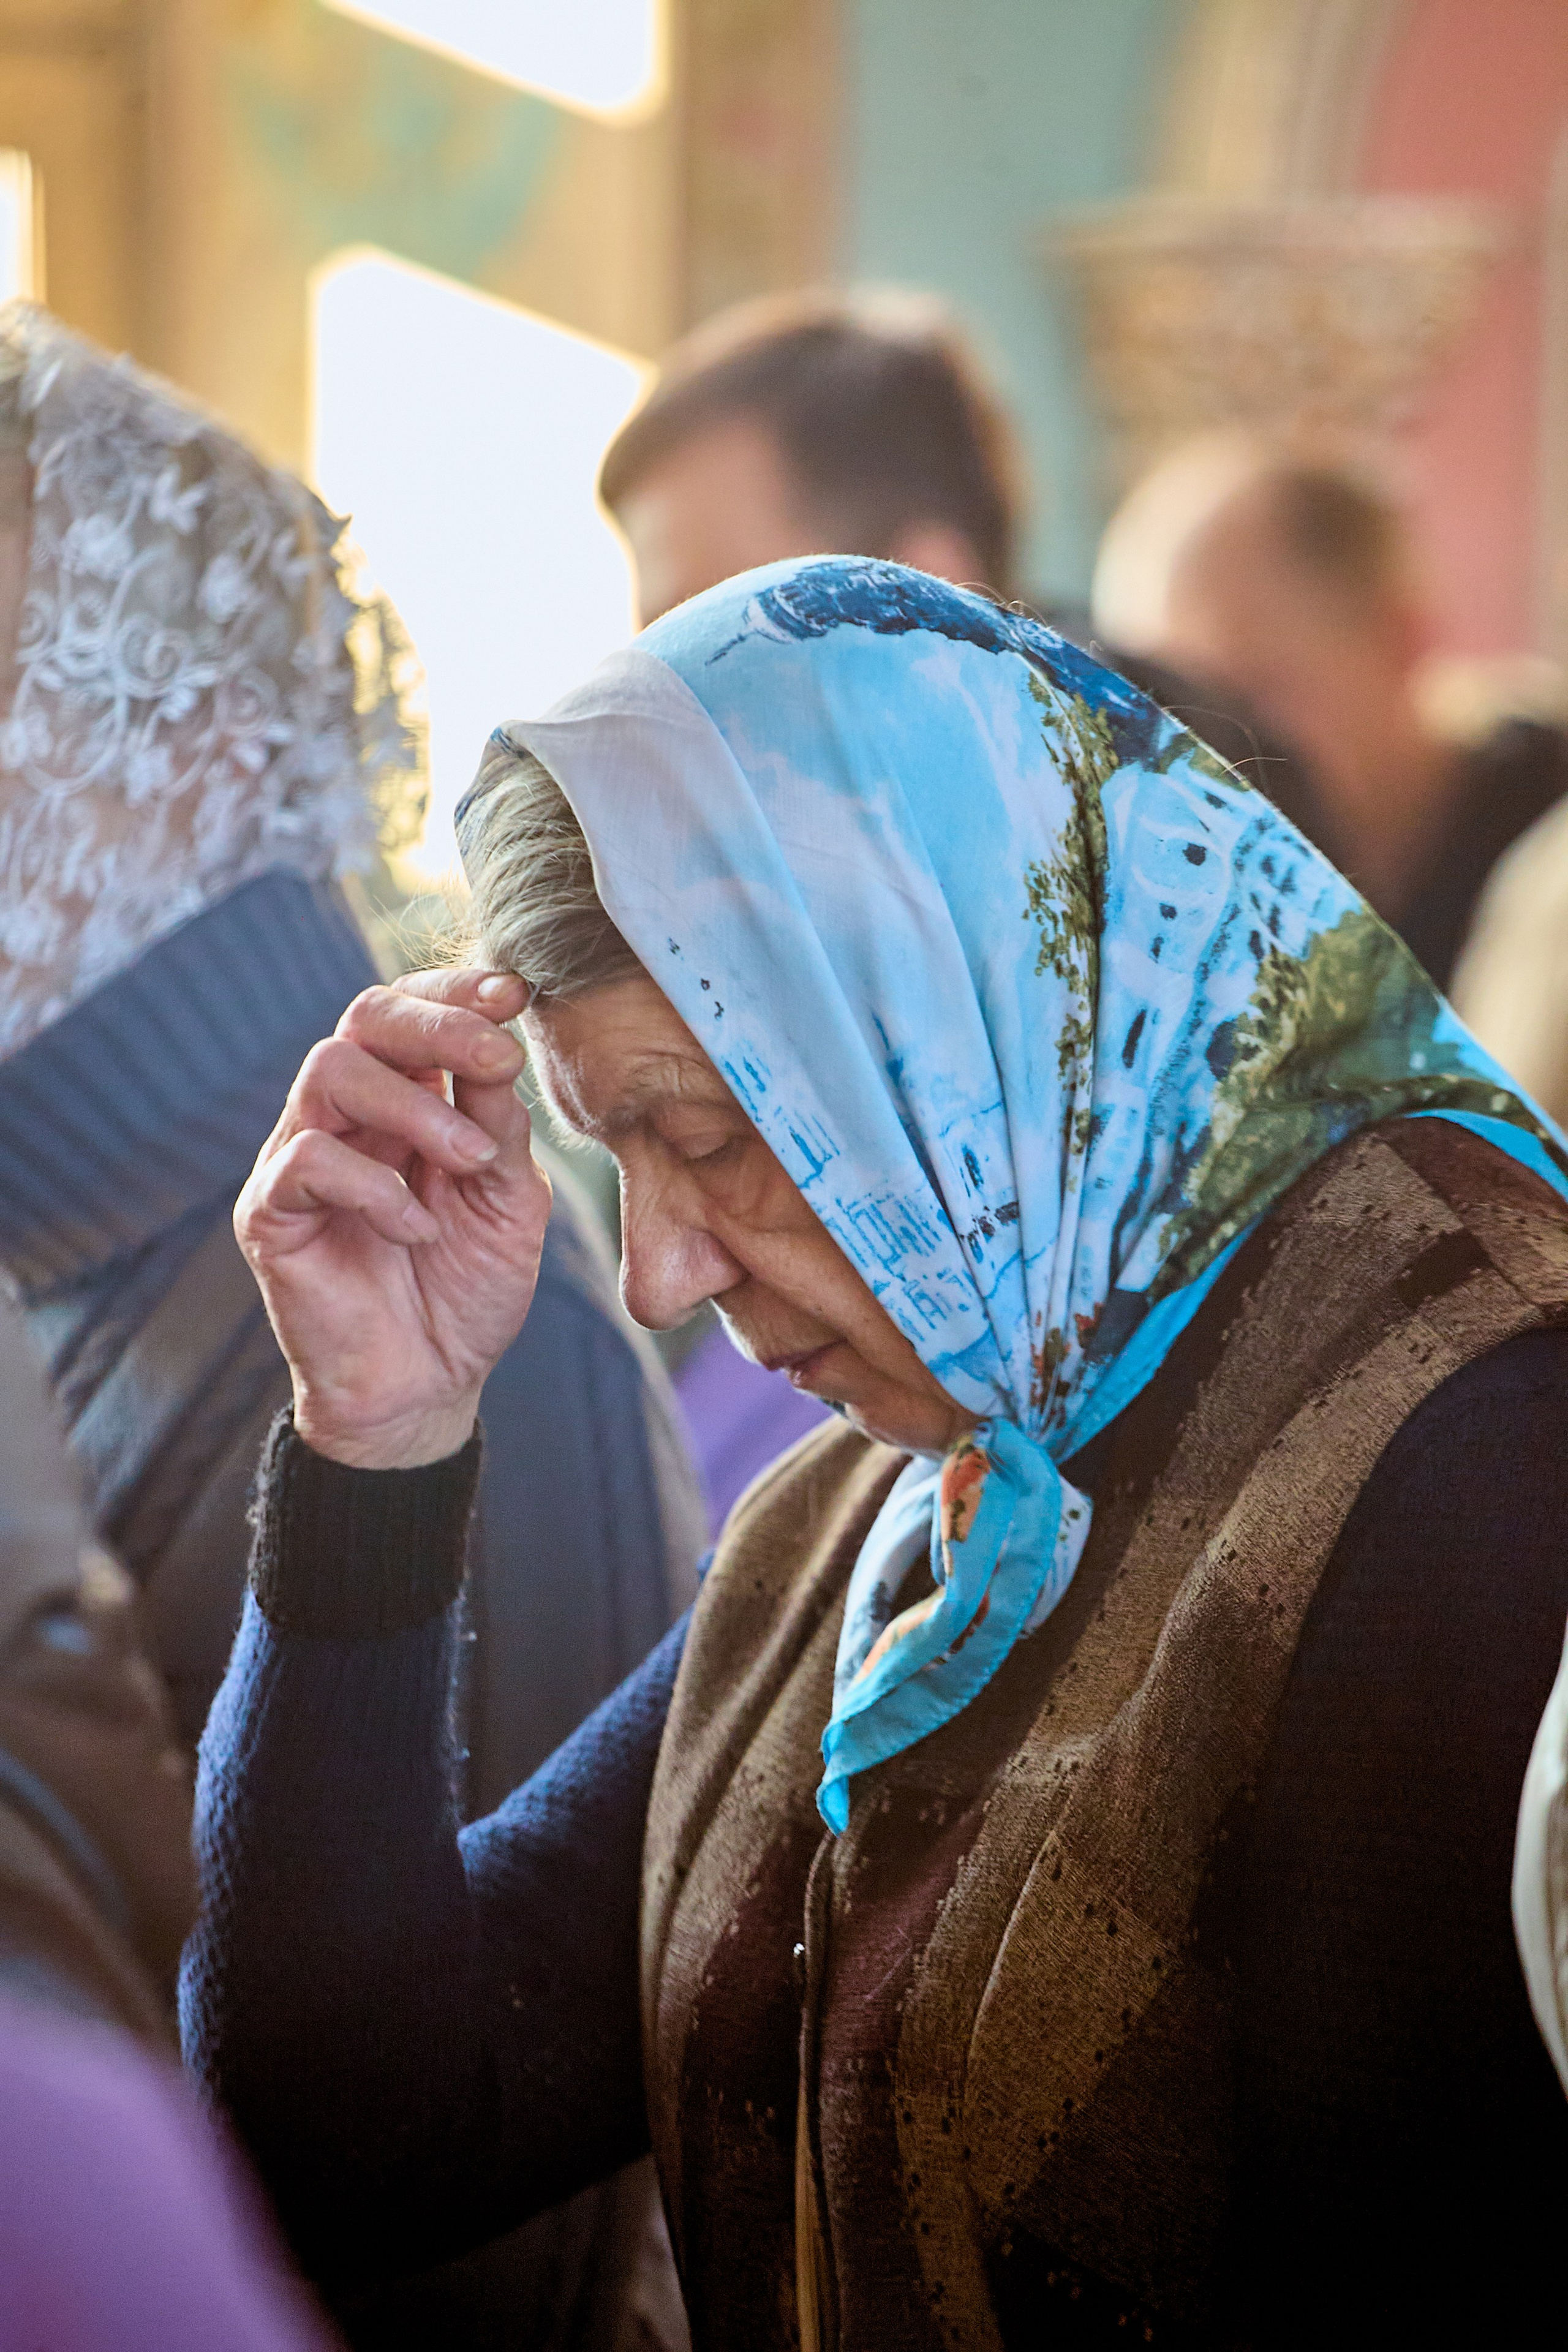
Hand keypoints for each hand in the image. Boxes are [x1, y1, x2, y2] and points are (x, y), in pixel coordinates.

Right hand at [234, 970, 550, 1467]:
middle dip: (436, 1023)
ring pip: (328, 1068)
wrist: (428, 1387)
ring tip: (468, 1165)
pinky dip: (375, 1188)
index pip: (413, 1008)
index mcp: (407, 1098)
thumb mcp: (508, 1198)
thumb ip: (499, 1123)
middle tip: (496, 1059)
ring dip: (413, 1107)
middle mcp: (348, 1115)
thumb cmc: (467, 1288)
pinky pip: (307, 1162)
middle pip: (364, 1015)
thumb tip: (503, 1039)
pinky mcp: (270, 1212)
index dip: (456, 989)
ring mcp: (301, 1157)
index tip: (514, 994)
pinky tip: (417, 1230)